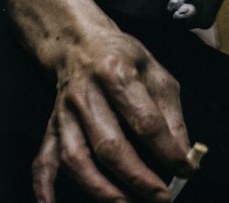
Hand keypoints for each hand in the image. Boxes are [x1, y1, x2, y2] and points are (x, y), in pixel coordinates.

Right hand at [31, 24, 191, 202]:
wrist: (78, 42)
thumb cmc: (121, 58)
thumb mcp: (154, 71)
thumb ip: (171, 114)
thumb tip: (183, 156)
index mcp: (116, 73)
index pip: (144, 120)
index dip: (166, 150)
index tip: (185, 169)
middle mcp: (86, 94)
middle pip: (109, 145)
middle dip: (137, 178)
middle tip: (161, 197)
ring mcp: (64, 113)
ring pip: (77, 158)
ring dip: (101, 190)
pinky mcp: (51, 127)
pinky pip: (43, 161)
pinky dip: (44, 188)